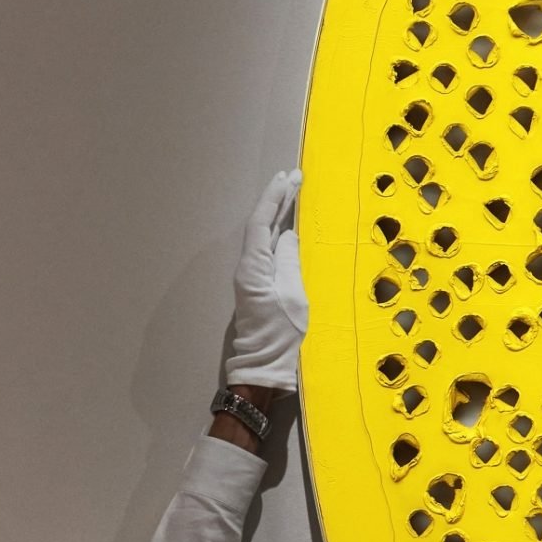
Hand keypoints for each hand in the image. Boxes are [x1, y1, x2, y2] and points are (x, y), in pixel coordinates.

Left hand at [226, 170, 307, 391]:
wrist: (265, 364)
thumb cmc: (281, 333)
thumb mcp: (292, 295)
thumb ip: (289, 262)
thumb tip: (287, 236)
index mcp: (253, 267)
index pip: (260, 223)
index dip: (273, 198)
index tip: (287, 178)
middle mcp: (248, 267)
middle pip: (259, 225)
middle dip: (276, 200)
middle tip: (294, 177)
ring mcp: (252, 275)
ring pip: (263, 235)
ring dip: (277, 213)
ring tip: (293, 192)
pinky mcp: (259, 284)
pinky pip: (268, 249)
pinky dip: (279, 231)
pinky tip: (290, 225)